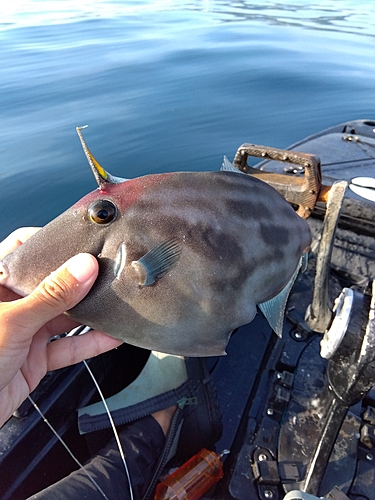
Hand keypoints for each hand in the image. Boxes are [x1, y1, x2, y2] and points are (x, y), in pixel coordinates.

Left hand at [0, 228, 121, 426]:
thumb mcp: (13, 322)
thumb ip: (51, 296)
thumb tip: (83, 267)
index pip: (23, 250)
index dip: (50, 242)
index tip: (79, 241)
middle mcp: (10, 305)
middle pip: (50, 283)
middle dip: (79, 279)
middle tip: (107, 270)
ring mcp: (24, 332)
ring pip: (63, 316)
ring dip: (90, 313)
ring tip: (116, 301)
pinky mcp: (35, 358)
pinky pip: (68, 347)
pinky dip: (91, 343)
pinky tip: (111, 336)